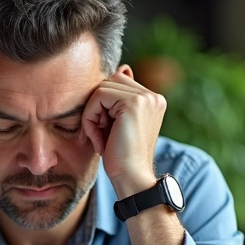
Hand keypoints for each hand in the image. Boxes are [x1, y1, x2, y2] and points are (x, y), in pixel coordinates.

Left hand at [80, 66, 167, 197]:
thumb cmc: (121, 156)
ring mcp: (146, 98)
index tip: (104, 131)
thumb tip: (122, 67)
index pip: (117, 83)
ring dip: (92, 114)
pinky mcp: (134, 103)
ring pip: (102, 89)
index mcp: (152, 100)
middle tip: (99, 133)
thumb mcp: (116, 124)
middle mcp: (153, 96)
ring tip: (99, 137)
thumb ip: (118, 98)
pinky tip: (98, 138)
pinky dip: (90, 118)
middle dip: (97, 107)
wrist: (131, 178)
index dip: (102, 106)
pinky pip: (98, 97)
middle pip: (109, 82)